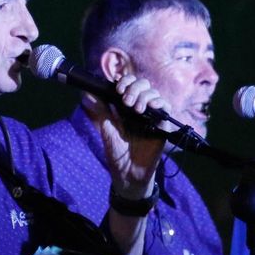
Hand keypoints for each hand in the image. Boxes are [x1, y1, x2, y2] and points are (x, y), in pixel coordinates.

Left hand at [96, 73, 168, 197]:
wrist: (127, 173)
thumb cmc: (116, 152)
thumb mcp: (107, 128)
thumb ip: (101, 109)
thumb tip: (88, 92)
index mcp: (127, 107)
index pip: (131, 84)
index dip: (126, 81)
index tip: (118, 88)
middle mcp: (141, 109)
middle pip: (144, 85)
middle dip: (134, 88)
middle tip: (126, 101)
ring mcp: (153, 116)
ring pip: (155, 94)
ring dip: (145, 96)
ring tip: (136, 109)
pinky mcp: (163, 126)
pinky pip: (166, 109)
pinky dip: (160, 103)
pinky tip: (151, 106)